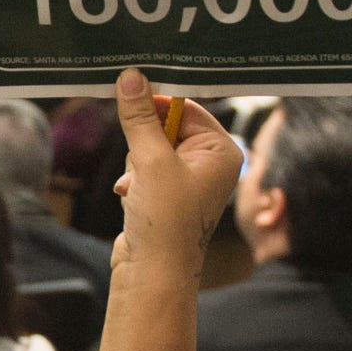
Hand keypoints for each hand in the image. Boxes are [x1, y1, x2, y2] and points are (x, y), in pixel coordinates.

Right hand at [108, 69, 240, 284]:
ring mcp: (189, 180)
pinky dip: (133, 179)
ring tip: (139, 186)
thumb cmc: (166, 220)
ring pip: (150, 148)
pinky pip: (145, 170)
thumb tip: (131, 77)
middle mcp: (210, 163)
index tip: (129, 94)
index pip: (187, 107)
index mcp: (222, 150)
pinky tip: (132, 196)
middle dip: (144, 142)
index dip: (157, 103)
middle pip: (166, 126)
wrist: (154, 273)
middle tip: (140, 161)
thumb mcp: (151, 161)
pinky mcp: (168, 195)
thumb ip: (140, 117)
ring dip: (136, 163)